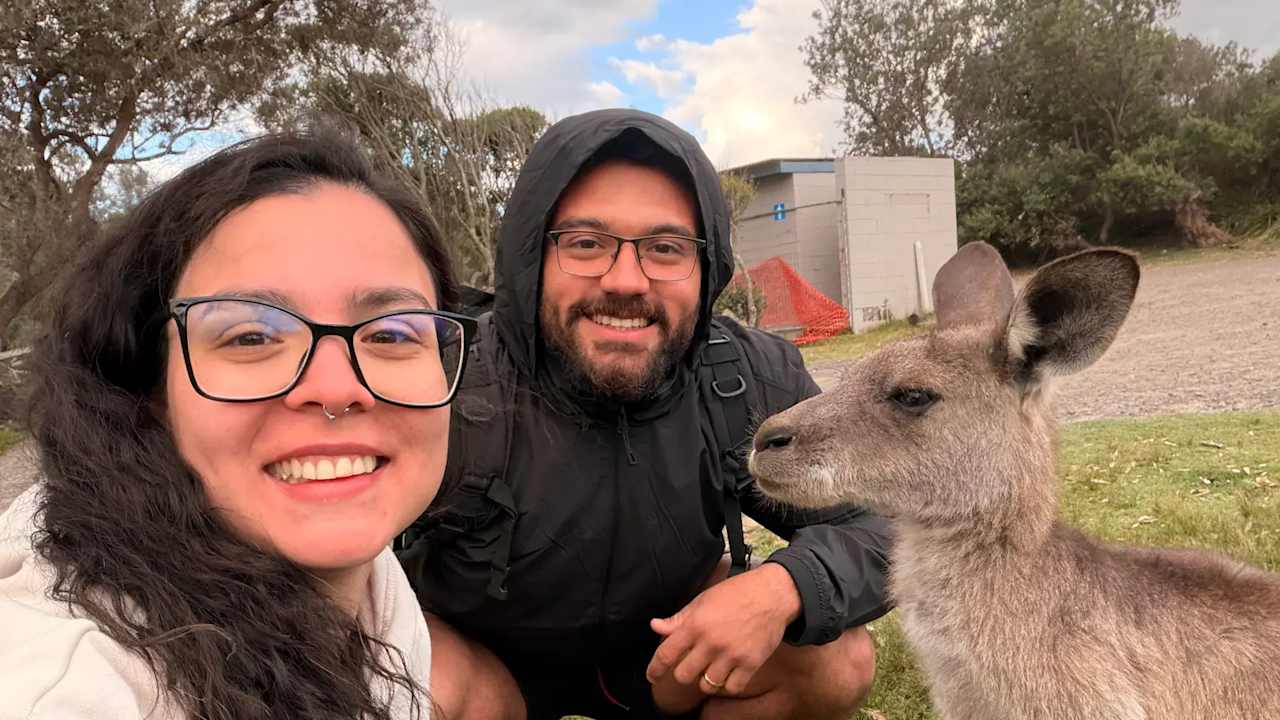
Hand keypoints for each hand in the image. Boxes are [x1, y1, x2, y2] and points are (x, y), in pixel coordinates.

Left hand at [645, 562, 801, 695]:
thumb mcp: (702, 600)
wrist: (772, 595)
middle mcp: (711, 642)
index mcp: (695, 625)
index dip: (654, 669)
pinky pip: (731, 688)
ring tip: (711, 668)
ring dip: (706, 679)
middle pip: (683, 675)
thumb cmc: (736, 593)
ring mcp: (731, 655)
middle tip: (691, 665)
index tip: (651, 676)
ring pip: (706, 685)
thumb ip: (678, 618)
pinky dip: (727, 685)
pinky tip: (728, 673)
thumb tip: (655, 626)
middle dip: (683, 673)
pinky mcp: (751, 664)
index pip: (666, 654)